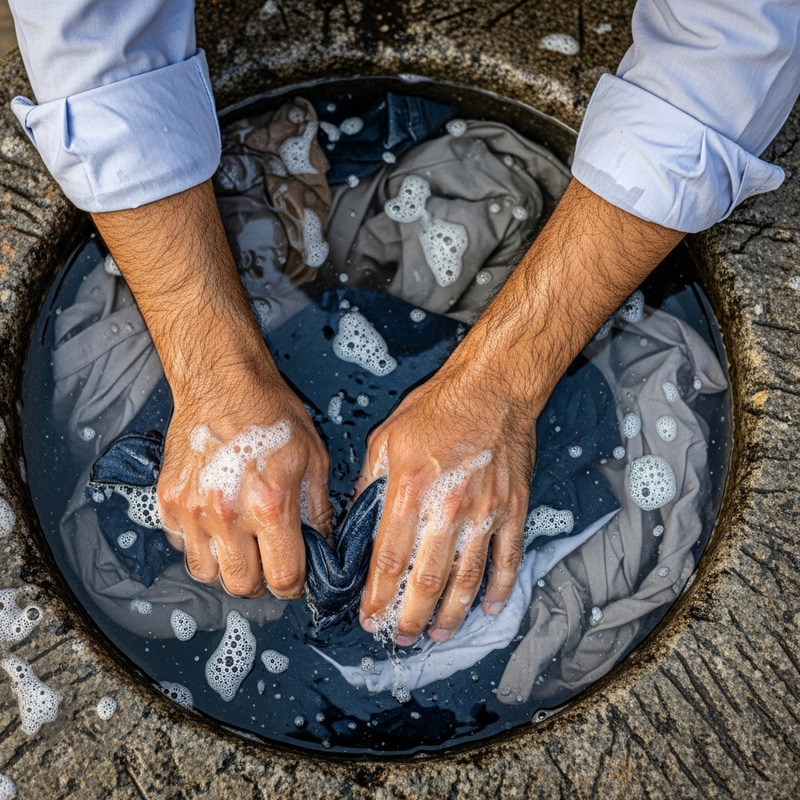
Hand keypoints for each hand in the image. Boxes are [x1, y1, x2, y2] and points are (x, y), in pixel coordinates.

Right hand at [158, 365, 330, 597]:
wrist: (221, 381)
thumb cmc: (269, 411)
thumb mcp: (313, 458)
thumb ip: (318, 510)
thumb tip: (323, 547)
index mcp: (270, 504)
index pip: (283, 577)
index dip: (294, 587)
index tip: (296, 580)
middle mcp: (226, 513)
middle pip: (241, 586)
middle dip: (261, 585)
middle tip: (269, 568)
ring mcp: (192, 509)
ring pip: (207, 573)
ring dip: (227, 569)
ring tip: (242, 549)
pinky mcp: (168, 501)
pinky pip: (182, 546)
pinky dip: (200, 546)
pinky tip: (217, 527)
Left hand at [356, 366, 535, 644]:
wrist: (493, 389)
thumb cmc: (437, 410)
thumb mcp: (385, 440)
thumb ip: (369, 486)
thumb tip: (355, 525)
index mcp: (410, 490)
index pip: (389, 559)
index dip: (377, 596)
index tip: (369, 617)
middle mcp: (448, 507)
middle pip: (427, 579)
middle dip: (410, 617)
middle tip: (401, 637)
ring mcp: (486, 511)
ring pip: (468, 578)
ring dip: (451, 613)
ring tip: (437, 634)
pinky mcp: (513, 509)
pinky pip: (507, 559)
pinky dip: (499, 589)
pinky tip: (488, 609)